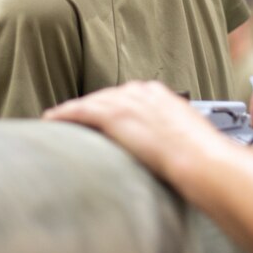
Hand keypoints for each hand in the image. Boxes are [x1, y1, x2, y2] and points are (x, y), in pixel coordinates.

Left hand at [43, 81, 221, 178]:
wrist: (202, 160)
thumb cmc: (199, 155)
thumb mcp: (183, 134)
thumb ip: (166, 133)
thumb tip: (161, 146)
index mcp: (159, 94)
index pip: (124, 96)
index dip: (107, 106)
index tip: (97, 115)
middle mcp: (141, 92)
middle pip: (105, 96)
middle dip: (88, 107)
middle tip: (72, 119)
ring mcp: (127, 102)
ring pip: (90, 103)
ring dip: (71, 111)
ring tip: (55, 119)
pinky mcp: (115, 116)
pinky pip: (81, 112)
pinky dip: (64, 115)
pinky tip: (51, 119)